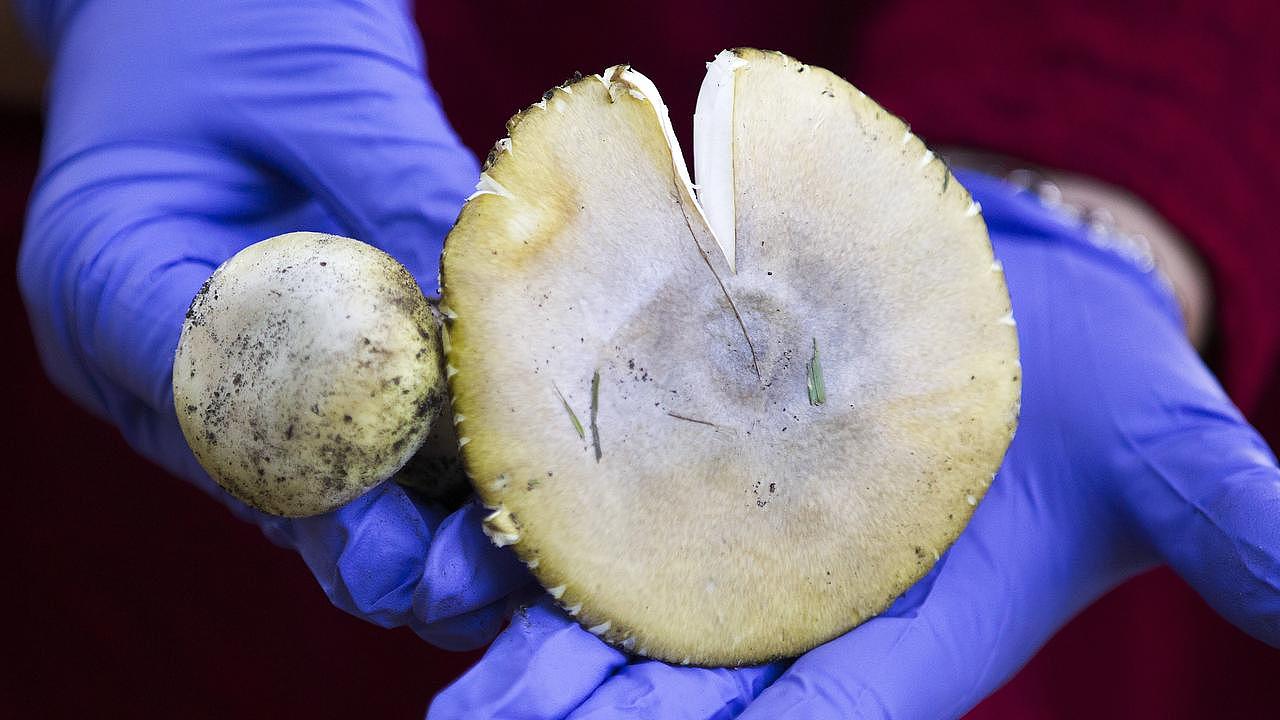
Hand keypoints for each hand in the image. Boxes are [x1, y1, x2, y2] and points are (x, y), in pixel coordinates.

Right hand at [17, 0, 528, 648]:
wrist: (208, 5)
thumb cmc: (246, 17)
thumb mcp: (322, 86)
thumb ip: (396, 188)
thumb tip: (499, 303)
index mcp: (103, 267)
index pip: (208, 392)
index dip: (321, 463)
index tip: (416, 509)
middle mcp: (145, 352)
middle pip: (255, 480)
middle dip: (367, 543)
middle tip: (462, 577)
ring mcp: (210, 373)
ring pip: (305, 493)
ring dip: (404, 541)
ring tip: (493, 578)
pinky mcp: (279, 373)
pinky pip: (345, 454)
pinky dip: (419, 492)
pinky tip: (495, 525)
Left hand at [428, 170, 1279, 716]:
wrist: (1019, 299)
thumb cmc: (1098, 378)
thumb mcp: (1166, 440)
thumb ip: (1233, 519)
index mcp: (912, 634)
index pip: (813, 716)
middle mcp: (809, 606)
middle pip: (685, 685)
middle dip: (581, 712)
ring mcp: (745, 543)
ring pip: (628, 611)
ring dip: (534, 641)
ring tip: (443, 675)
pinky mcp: (701, 469)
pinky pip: (612, 513)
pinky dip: (545, 533)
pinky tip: (469, 533)